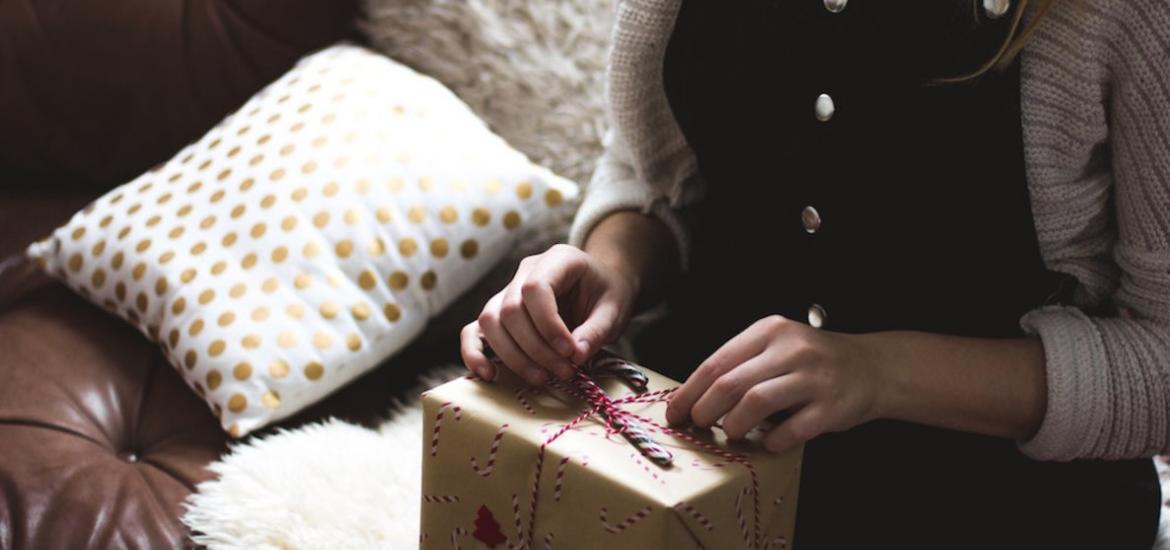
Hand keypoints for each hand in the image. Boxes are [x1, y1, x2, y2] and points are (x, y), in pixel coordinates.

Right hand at [460, 244, 638, 385]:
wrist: (600, 288)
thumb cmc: (607, 294)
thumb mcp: (615, 309)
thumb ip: (597, 330)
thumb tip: (575, 355)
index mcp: (557, 259)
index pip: (535, 289)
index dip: (548, 325)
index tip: (570, 352)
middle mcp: (525, 271)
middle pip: (510, 310)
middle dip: (536, 349)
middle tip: (565, 372)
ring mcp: (507, 291)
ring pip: (490, 322)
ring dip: (514, 357)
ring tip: (543, 378)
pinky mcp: (498, 313)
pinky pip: (474, 330)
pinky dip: (474, 352)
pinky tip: (488, 374)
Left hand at [665, 315, 887, 453]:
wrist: (872, 367)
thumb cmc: (813, 362)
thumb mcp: (777, 347)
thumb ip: (741, 364)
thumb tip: (692, 398)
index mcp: (769, 331)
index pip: (717, 362)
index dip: (690, 392)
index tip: (674, 412)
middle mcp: (791, 349)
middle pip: (731, 383)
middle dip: (705, 410)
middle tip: (699, 426)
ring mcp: (814, 377)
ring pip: (756, 403)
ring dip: (735, 425)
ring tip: (732, 434)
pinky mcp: (833, 406)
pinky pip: (793, 429)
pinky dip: (773, 441)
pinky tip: (768, 443)